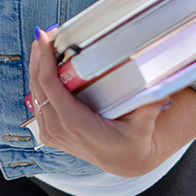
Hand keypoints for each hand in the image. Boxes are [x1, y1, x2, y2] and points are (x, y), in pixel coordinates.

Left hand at [28, 28, 171, 177]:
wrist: (125, 162)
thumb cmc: (133, 142)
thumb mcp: (143, 127)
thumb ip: (149, 110)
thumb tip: (161, 94)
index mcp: (75, 124)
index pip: (50, 87)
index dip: (44, 61)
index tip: (44, 38)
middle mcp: (58, 130)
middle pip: (38, 87)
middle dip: (38, 58)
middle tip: (42, 34)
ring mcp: (52, 133)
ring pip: (35, 94)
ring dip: (36, 68)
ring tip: (42, 44)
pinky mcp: (50, 134)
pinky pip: (38, 104)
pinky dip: (39, 83)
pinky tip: (43, 66)